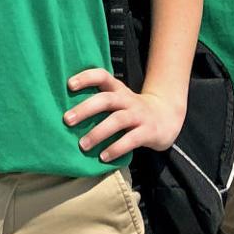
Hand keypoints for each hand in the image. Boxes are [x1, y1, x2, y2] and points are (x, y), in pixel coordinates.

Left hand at [64, 67, 185, 162]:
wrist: (167, 117)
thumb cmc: (132, 110)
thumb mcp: (118, 100)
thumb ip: (100, 102)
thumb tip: (67, 112)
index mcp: (118, 89)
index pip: (102, 76)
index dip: (86, 77)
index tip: (69, 85)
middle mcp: (127, 99)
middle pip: (106, 99)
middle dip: (85, 109)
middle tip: (66, 120)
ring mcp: (139, 115)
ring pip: (117, 120)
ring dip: (98, 132)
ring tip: (82, 145)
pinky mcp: (148, 132)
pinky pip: (131, 139)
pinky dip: (116, 148)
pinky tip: (103, 157)